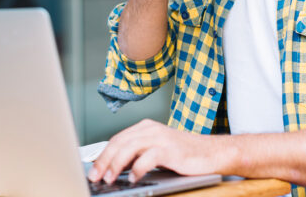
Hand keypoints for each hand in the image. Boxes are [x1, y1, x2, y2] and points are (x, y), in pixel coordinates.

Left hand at [87, 119, 225, 184]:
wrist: (212, 152)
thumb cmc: (184, 154)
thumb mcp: (157, 149)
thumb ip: (138, 153)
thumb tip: (114, 168)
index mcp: (145, 127)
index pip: (117, 139)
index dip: (102, 155)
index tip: (92, 170)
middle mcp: (151, 129)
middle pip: (119, 142)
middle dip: (104, 161)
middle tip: (95, 176)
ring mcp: (161, 138)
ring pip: (129, 148)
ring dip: (116, 164)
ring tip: (110, 178)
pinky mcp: (170, 150)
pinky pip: (148, 157)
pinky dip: (137, 169)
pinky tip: (133, 178)